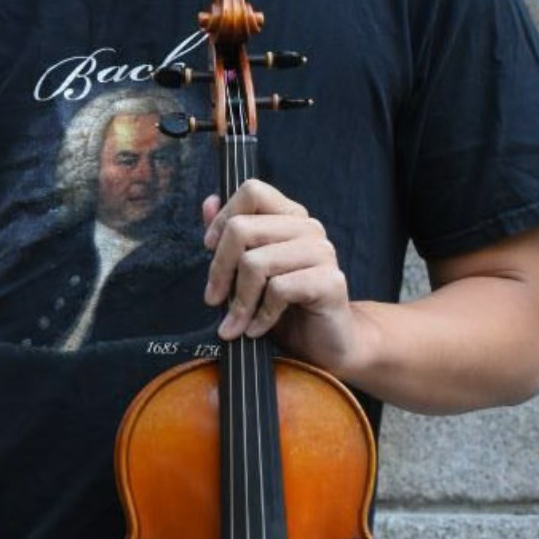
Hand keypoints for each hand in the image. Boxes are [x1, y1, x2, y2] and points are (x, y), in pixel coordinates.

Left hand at [202, 178, 361, 367]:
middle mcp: (308, 228)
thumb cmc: (286, 308)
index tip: (209, 248)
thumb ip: (231, 237)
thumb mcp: (250, 272)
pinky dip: (261, 316)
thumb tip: (208, 203)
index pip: (252, 192)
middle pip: (243, 229)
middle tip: (213, 299)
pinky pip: (279, 290)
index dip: (224, 218)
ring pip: (256, 263)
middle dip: (220, 269)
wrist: (324, 346)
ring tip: (235, 324)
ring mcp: (322, 253)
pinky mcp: (330, 282)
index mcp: (290, 217)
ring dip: (239, 301)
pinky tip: (257, 329)